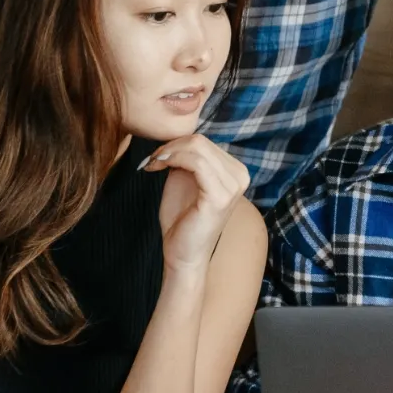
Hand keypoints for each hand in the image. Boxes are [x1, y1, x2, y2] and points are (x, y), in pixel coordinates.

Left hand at [147, 134, 250, 272]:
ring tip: (153, 164)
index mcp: (235, 170)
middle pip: (201, 141)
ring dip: (169, 152)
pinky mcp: (220, 196)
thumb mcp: (185, 179)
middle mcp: (240, 175)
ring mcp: (233, 186)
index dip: (176, 143)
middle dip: (170, 146)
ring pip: (197, 147)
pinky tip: (157, 168)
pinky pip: (196, 163)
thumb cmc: (182, 219)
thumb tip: (176, 138)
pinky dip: (172, 159)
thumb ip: (186, 158)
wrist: (183, 254)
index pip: (204, 141)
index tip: (156, 156)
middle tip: (152, 160)